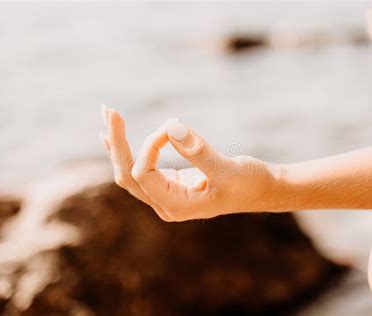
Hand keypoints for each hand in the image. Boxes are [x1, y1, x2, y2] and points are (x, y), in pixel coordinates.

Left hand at [100, 106, 284, 221]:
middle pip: (128, 174)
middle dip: (117, 143)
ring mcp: (166, 195)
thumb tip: (170, 127)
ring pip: (130, 171)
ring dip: (118, 144)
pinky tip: (114, 136)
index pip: (144, 173)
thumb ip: (198, 151)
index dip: (150, 145)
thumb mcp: (227, 169)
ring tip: (108, 115)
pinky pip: (141, 168)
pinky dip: (128, 149)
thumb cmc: (250, 183)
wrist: (263, 190)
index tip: (170, 127)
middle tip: (109, 110)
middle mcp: (165, 204)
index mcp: (175, 206)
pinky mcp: (171, 183)